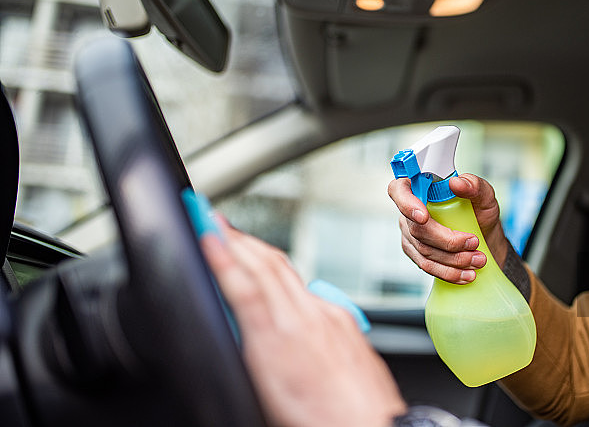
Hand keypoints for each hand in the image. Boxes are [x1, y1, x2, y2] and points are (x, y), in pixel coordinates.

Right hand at [201, 223, 406, 426]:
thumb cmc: (318, 423)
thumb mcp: (264, 394)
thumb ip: (248, 353)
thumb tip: (234, 327)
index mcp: (278, 342)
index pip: (244, 283)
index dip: (222, 254)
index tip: (206, 231)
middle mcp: (306, 320)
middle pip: (266, 266)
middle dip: (238, 239)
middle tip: (214, 219)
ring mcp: (328, 316)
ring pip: (288, 271)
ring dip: (259, 250)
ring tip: (239, 238)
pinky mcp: (345, 320)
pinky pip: (309, 286)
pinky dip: (285, 272)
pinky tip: (278, 273)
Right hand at [387, 173, 507, 283]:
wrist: (483, 236)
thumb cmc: (479, 212)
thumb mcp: (484, 195)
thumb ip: (474, 185)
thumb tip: (456, 183)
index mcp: (420, 188)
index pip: (399, 190)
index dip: (407, 204)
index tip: (424, 217)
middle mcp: (410, 210)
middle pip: (417, 229)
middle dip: (447, 241)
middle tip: (474, 243)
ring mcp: (410, 233)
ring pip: (423, 251)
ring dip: (452, 260)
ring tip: (478, 260)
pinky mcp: (415, 252)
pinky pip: (426, 266)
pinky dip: (448, 272)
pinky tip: (466, 274)